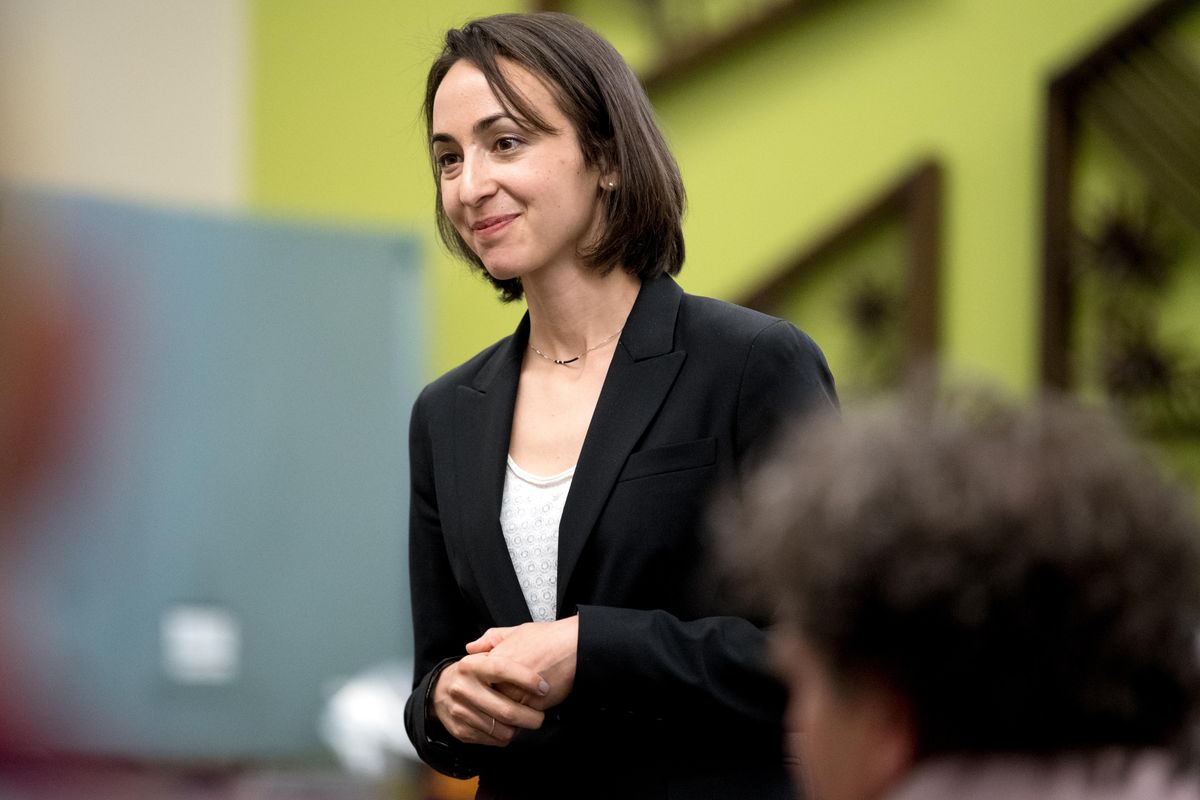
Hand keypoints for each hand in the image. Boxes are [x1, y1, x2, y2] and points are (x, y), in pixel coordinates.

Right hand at [431, 652, 549, 745]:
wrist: (438, 692)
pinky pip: (494, 740)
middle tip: (541, 715)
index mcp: (471, 666)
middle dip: (531, 716)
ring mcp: (461, 712)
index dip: (526, 679)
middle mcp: (463, 689)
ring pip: (502, 730)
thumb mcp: (481, 653)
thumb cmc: (470, 673)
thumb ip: (498, 642)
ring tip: (525, 720)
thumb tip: (518, 641)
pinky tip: (509, 726)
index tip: (544, 687)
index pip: (502, 670)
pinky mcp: (461, 731)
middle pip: (506, 710)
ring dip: (520, 728)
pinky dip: (506, 736)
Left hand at [466, 616, 578, 710]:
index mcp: (493, 661)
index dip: (485, 684)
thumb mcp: (515, 631)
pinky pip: (521, 717)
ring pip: (504, 711)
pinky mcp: (531, 706)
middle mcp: (501, 680)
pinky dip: (524, 715)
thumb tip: (472, 647)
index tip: (492, 684)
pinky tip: (531, 705)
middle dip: (495, 701)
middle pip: (488, 699)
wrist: (572, 647)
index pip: (477, 682)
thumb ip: (490, 639)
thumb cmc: (548, 638)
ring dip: (509, 711)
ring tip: (519, 702)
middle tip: (507, 696)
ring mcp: (516, 694)